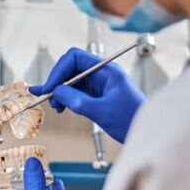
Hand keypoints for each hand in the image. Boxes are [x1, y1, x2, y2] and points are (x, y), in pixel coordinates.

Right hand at [30, 47, 145, 143]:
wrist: (144, 131)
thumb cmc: (133, 119)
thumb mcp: (102, 111)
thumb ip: (77, 101)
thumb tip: (57, 93)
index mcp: (106, 70)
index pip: (75, 58)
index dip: (58, 71)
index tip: (49, 87)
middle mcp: (101, 74)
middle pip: (70, 68)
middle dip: (56, 81)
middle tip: (46, 96)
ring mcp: (98, 84)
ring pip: (70, 80)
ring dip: (59, 91)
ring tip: (55, 105)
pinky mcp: (96, 96)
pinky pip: (75, 92)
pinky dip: (65, 98)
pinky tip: (62, 107)